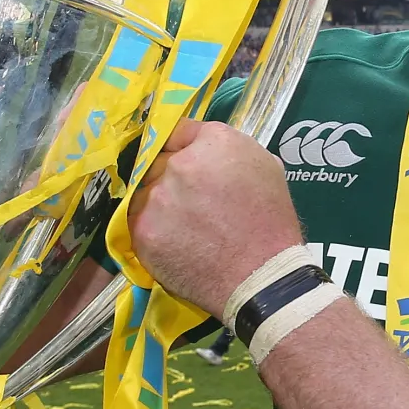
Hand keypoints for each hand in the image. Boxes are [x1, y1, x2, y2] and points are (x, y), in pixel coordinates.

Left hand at [127, 119, 304, 318]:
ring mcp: (156, 198)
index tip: (187, 164)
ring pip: (144, 192)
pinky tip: (176, 243)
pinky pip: (138, 222)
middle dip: (170, 177)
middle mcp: (179, 164)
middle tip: (192, 203)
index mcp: (214, 142)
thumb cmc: (271, 222)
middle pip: (158, 161)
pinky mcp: (142, 231)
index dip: (182, 148)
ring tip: (186, 228)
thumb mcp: (265, 167)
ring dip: (158, 205)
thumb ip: (229, 148)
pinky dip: (153, 231)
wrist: (261, 277)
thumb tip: (201, 147)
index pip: (177, 131)